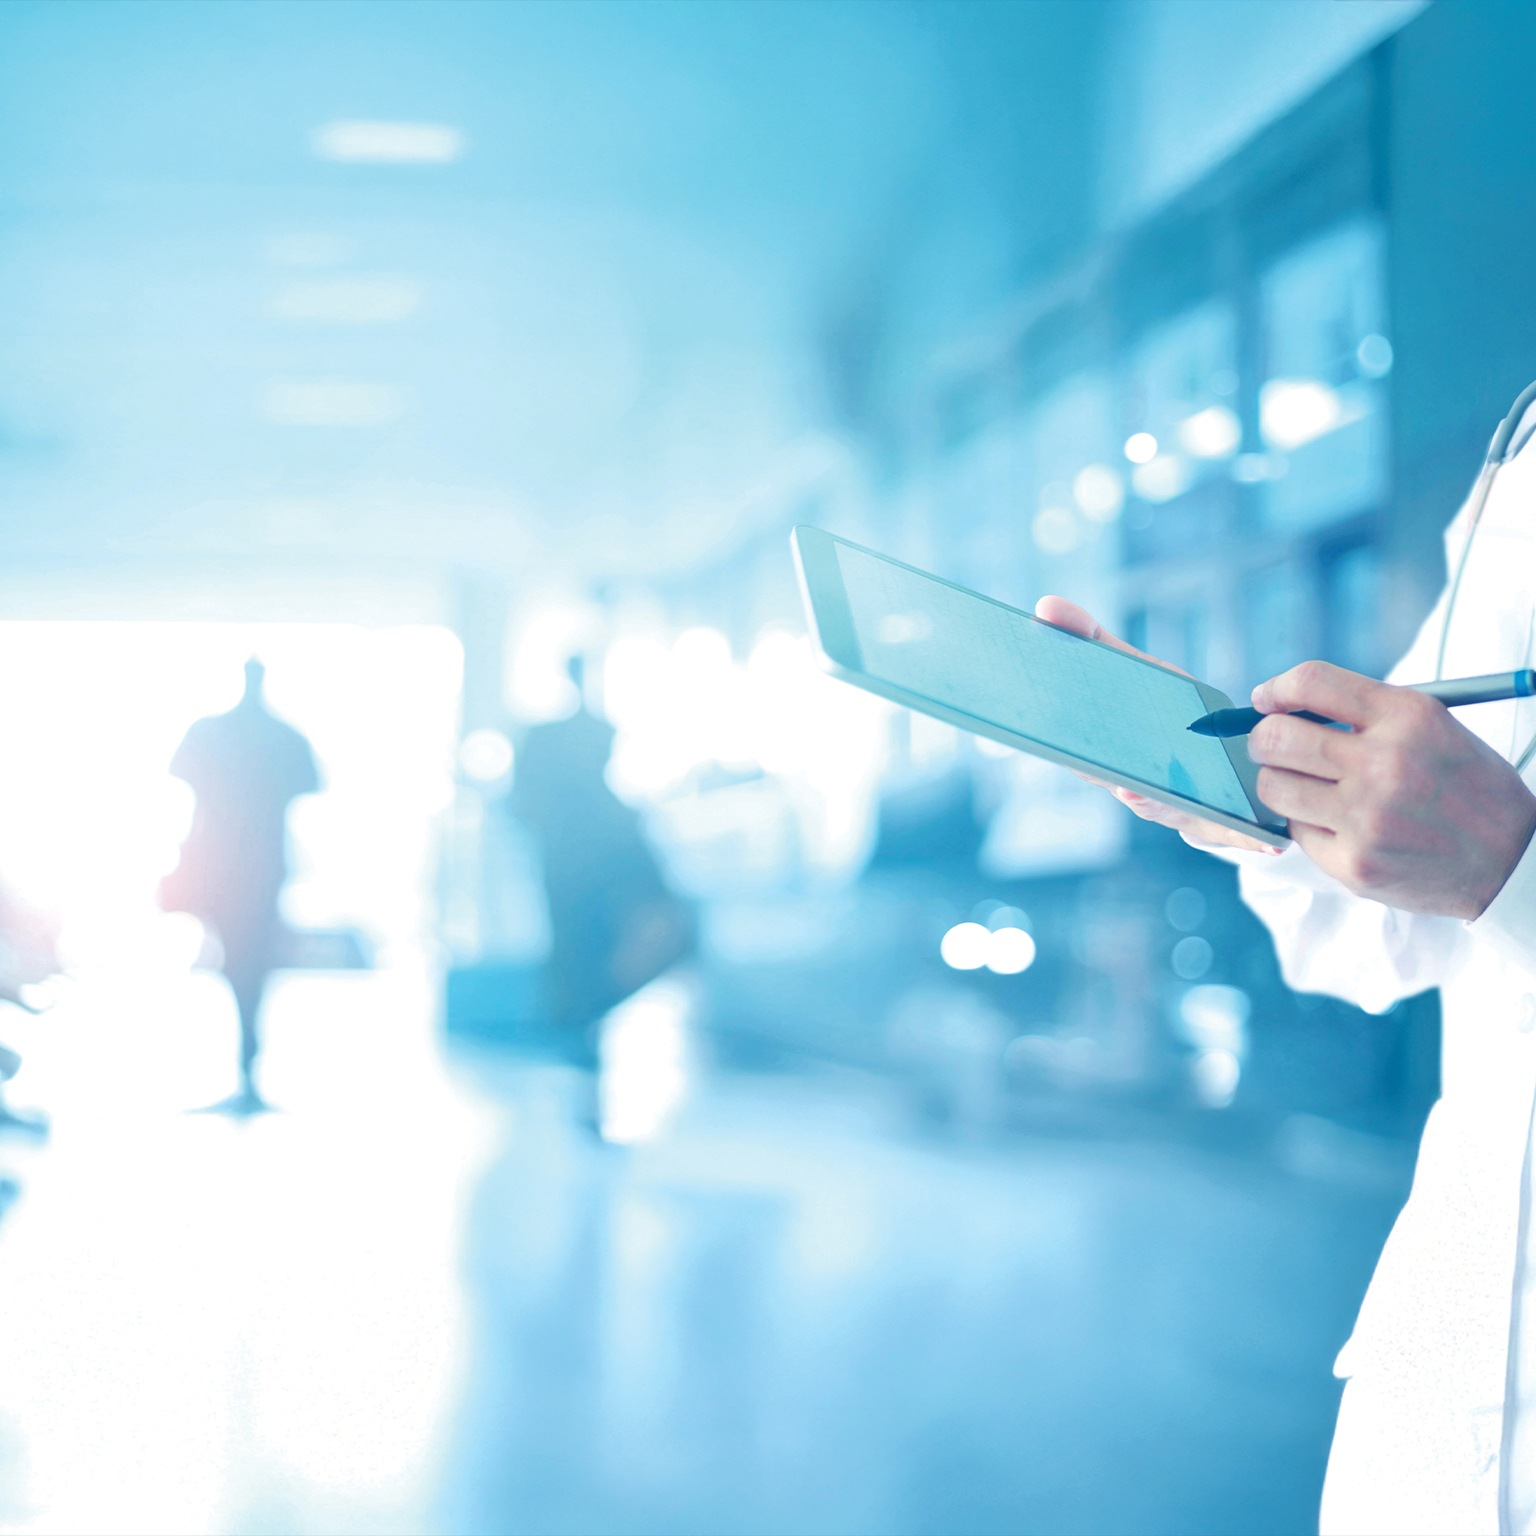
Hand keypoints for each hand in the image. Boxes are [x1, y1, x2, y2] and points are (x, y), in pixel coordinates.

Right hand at [1034, 597, 1278, 854]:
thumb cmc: (1170, 715)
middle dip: (1133, 792)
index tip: (1069, 751)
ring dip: (1183, 814)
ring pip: (1180, 815)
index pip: (1092, 762)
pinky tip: (1271, 840)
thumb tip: (1045, 605)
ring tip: (1187, 807)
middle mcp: (1145, 791)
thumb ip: (1093, 639)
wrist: (1223, 757)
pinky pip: (1239, 835)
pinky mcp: (1228, 824)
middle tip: (1128, 786)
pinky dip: (1252, 839)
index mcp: (1118, 758)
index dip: (1081, 760)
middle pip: (1136, 793)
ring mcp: (1184, 810)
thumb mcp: (1136, 672)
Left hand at [1248, 661, 1535, 917]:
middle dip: (1263, 739)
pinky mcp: (1354, 863)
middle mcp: (1385, 763)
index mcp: (1408, 716)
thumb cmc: (1461, 786)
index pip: (1311, 682)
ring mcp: (1367, 818)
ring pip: (1273, 787)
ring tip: (1311, 788)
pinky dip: (1310, 826)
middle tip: (1274, 747)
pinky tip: (1345, 828)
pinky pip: (1297, 832)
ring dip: (1281, 784)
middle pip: (1275, 737)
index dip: (1276, 689)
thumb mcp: (1431, 728)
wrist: (1511, 860)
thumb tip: (1278, 709)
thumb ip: (1363, 713)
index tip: (1266, 701)